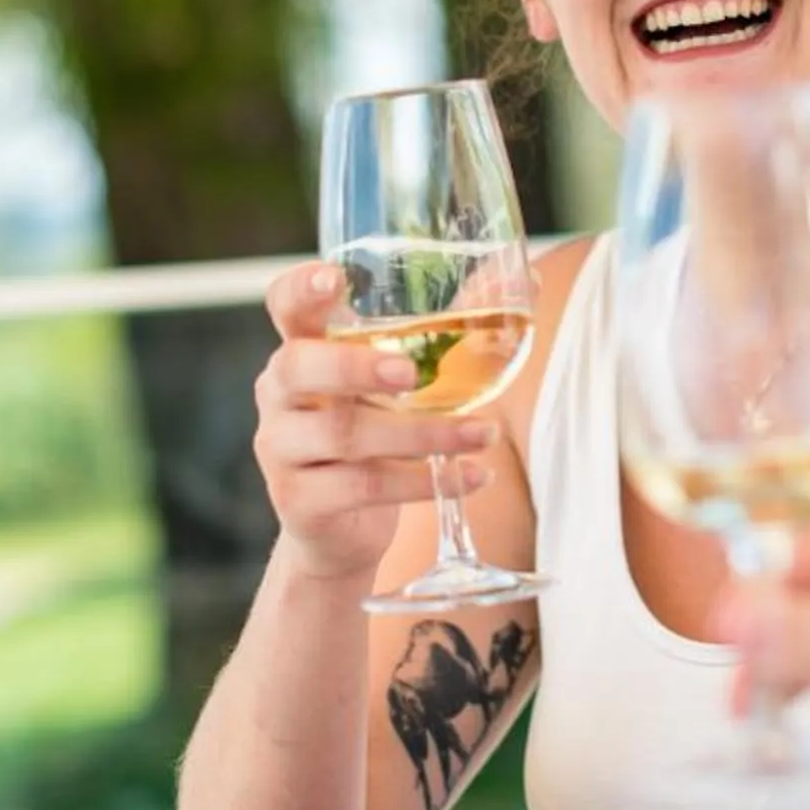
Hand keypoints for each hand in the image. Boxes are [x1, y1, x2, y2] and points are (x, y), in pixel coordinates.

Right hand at [253, 262, 498, 586]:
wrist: (336, 531)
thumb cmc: (371, 434)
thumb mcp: (393, 385)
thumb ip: (442, 336)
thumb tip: (530, 281)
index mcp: (302, 350)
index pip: (285, 306)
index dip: (302, 288)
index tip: (336, 277)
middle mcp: (280, 395)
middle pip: (299, 367)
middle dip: (355, 365)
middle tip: (411, 372)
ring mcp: (282, 450)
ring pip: (345, 434)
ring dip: (424, 433)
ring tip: (484, 432)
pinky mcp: (299, 502)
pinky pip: (364, 488)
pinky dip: (425, 482)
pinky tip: (473, 475)